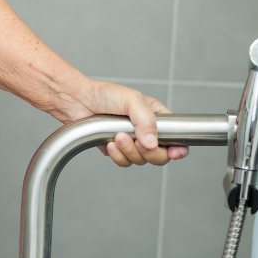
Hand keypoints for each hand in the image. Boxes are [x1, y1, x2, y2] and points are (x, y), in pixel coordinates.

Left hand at [67, 79, 185, 166]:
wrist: (78, 101)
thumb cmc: (105, 94)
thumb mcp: (131, 100)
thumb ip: (145, 120)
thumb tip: (153, 143)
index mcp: (156, 117)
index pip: (176, 137)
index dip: (178, 148)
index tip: (173, 152)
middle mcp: (146, 131)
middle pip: (160, 155)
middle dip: (149, 153)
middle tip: (138, 142)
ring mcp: (132, 142)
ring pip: (141, 161)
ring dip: (129, 151)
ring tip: (118, 136)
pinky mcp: (117, 150)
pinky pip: (124, 162)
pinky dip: (118, 155)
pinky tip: (109, 143)